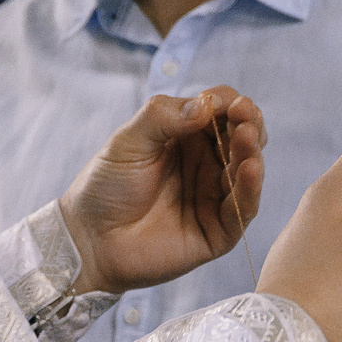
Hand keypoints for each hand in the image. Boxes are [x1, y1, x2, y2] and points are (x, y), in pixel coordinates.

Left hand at [59, 89, 263, 296]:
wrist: (89, 238)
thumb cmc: (106, 185)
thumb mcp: (128, 140)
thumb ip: (163, 117)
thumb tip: (206, 104)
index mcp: (187, 136)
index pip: (222, 111)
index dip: (231, 104)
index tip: (232, 103)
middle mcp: (206, 164)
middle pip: (243, 138)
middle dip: (249, 125)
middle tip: (245, 118)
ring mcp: (214, 197)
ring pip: (247, 171)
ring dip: (251, 153)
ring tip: (247, 137)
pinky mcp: (217, 231)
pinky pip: (242, 210)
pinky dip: (250, 189)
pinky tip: (250, 170)